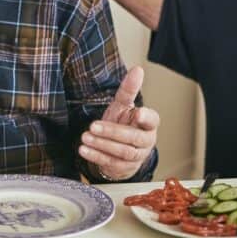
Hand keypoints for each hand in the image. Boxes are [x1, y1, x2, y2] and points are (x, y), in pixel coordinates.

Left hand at [79, 66, 159, 180]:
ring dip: (102, 144)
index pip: (152, 120)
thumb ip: (129, 89)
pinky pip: (110, 163)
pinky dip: (96, 156)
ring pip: (122, 152)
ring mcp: (136, 157)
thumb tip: (137, 69)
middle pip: (133, 138)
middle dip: (112, 132)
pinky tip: (83, 149)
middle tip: (94, 126)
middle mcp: (146, 142)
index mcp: (149, 124)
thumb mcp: (123, 105)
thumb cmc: (123, 123)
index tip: (137, 112)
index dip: (146, 117)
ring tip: (85, 136)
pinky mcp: (123, 168)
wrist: (116, 148)